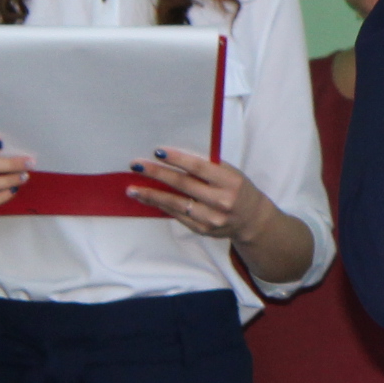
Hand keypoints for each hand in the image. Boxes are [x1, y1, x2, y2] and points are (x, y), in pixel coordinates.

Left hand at [129, 148, 281, 244]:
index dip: (177, 159)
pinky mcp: (202, 230)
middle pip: (183, 185)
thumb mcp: (230, 173)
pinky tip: (147, 198)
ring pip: (175, 204)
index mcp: (229, 182)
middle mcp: (221, 201)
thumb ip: (207, 167)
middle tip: (136, 166)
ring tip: (132, 188)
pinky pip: (177, 215)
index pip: (199, 168)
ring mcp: (211, 218)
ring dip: (151, 195)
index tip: (157, 152)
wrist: (252, 220)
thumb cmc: (238, 189)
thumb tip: (173, 158)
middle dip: (157, 174)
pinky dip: (161, 206)